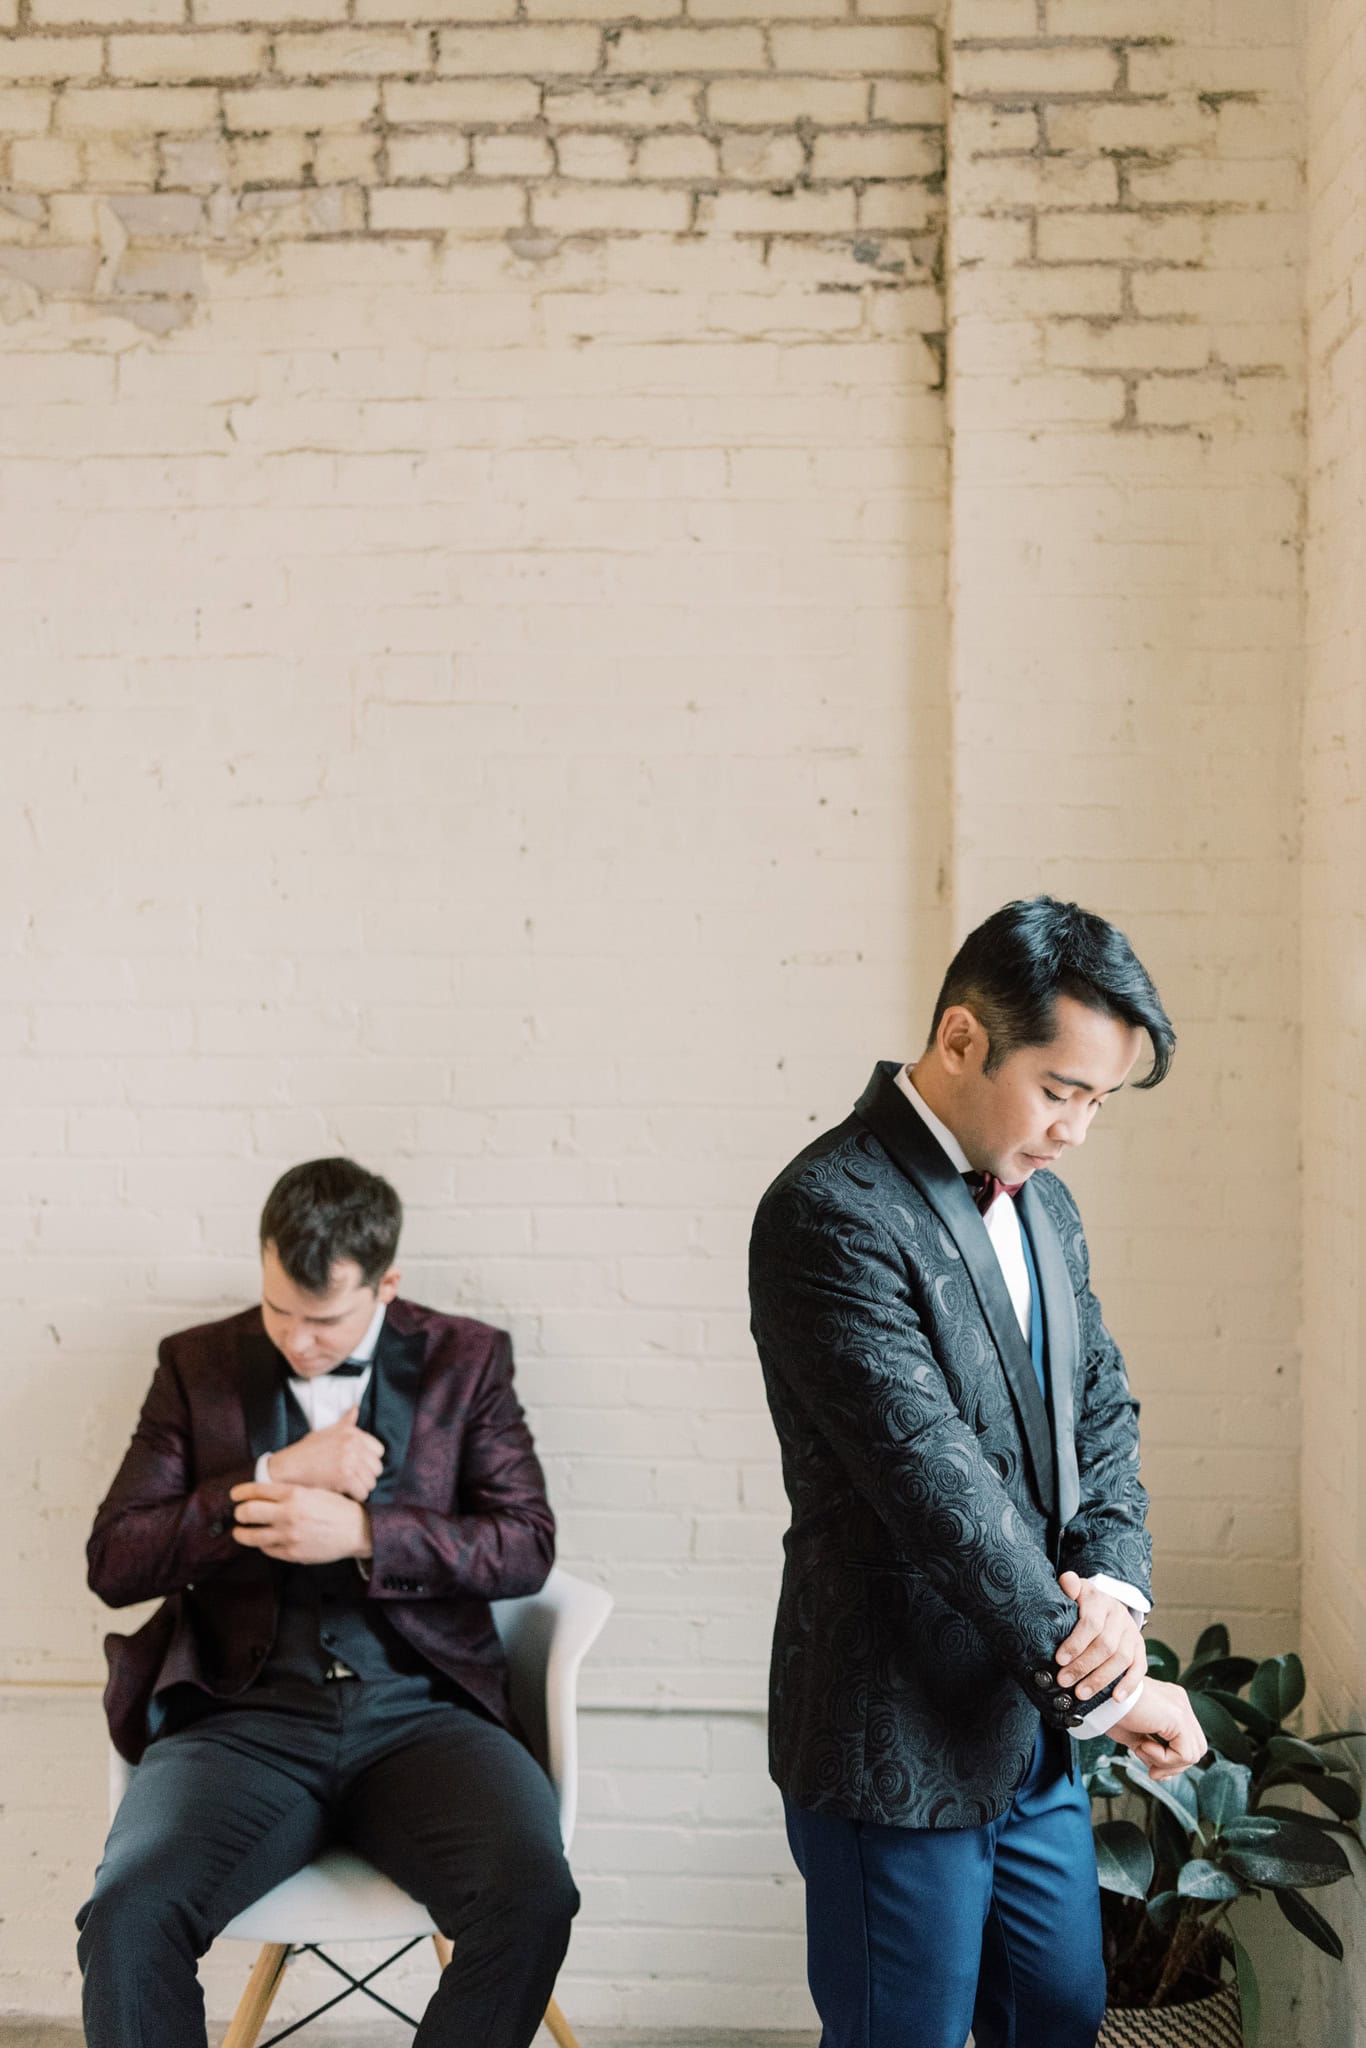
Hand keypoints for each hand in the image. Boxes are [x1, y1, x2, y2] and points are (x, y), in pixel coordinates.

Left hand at [229, 1481, 372, 1564]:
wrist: (357, 1530)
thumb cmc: (337, 1507)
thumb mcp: (314, 1490)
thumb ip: (289, 1492)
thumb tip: (263, 1493)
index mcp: (294, 1494)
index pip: (255, 1490)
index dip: (240, 1492)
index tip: (234, 1495)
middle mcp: (288, 1514)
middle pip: (247, 1512)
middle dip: (239, 1513)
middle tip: (239, 1514)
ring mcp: (289, 1535)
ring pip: (251, 1536)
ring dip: (242, 1533)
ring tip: (240, 1532)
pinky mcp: (292, 1553)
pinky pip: (267, 1550)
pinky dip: (262, 1545)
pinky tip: (264, 1541)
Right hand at [263, 1406, 384, 1501]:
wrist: (288, 1467)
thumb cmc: (307, 1451)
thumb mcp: (326, 1432)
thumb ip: (345, 1423)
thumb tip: (356, 1408)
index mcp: (352, 1433)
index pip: (379, 1450)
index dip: (369, 1461)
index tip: (358, 1466)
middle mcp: (353, 1444)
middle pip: (377, 1468)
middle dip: (366, 1476)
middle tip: (352, 1480)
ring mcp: (350, 1460)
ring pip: (371, 1482)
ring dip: (361, 1488)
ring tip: (348, 1487)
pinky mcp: (345, 1477)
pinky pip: (363, 1492)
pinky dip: (355, 1497)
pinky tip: (344, 1494)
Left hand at [1055, 1570, 1145, 1706]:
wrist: (1105, 1605)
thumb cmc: (1082, 1603)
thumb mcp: (1074, 1592)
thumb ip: (1069, 1587)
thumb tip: (1067, 1581)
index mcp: (1100, 1600)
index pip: (1091, 1623)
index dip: (1075, 1643)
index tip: (1059, 1659)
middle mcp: (1119, 1616)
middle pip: (1105, 1645)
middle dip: (1083, 1666)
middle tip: (1064, 1681)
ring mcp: (1132, 1632)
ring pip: (1121, 1659)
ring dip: (1101, 1679)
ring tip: (1081, 1693)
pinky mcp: (1140, 1648)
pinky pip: (1139, 1668)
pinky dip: (1128, 1684)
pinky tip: (1115, 1697)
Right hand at [1107, 1678, 1207, 1780]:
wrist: (1098, 1696)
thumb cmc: (1109, 1710)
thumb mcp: (1134, 1736)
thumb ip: (1152, 1752)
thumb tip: (1163, 1774)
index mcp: (1171, 1703)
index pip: (1187, 1741)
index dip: (1172, 1760)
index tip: (1151, 1768)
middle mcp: (1180, 1702)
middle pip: (1196, 1748)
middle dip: (1174, 1766)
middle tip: (1152, 1771)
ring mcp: (1181, 1707)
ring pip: (1193, 1754)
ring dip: (1166, 1763)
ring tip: (1143, 1749)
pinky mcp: (1178, 1716)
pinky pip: (1184, 1754)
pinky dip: (1164, 1759)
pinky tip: (1144, 1746)